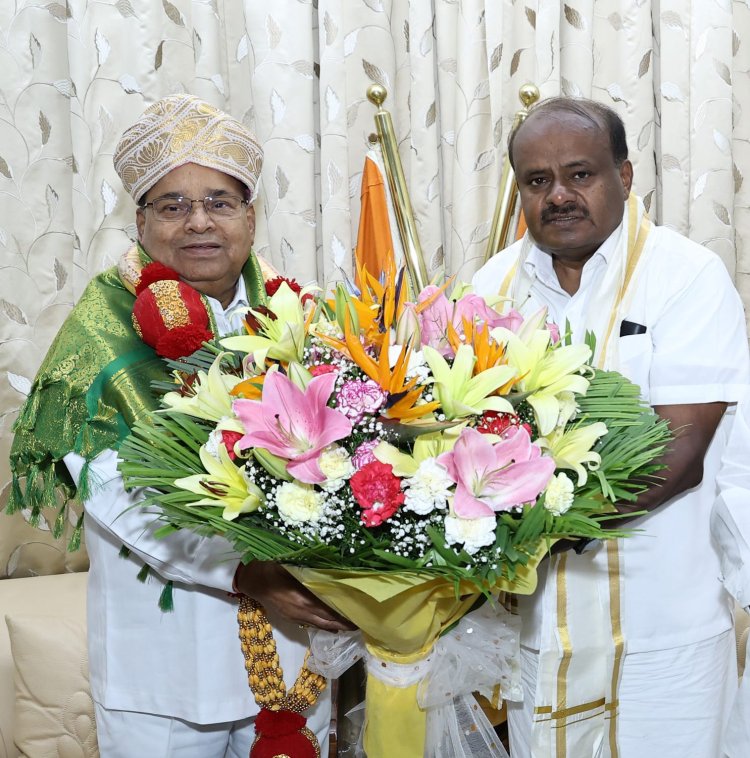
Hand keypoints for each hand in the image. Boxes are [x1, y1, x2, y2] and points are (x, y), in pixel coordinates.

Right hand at [234, 561, 355, 631]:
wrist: (253, 580)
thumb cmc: (273, 568)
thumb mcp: (294, 566)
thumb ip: (312, 571)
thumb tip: (333, 569)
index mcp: (303, 599)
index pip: (328, 611)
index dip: (343, 615)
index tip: (358, 614)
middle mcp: (301, 611)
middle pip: (327, 622)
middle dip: (343, 624)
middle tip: (359, 623)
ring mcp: (295, 617)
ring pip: (320, 625)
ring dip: (335, 626)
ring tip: (350, 625)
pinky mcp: (291, 618)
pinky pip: (311, 624)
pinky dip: (324, 625)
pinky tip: (332, 624)